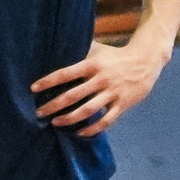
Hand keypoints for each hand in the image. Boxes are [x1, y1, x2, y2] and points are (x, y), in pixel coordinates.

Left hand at [32, 40, 162, 136]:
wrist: (146, 59)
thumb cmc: (115, 56)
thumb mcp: (97, 50)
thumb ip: (79, 51)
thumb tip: (56, 46)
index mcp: (93, 65)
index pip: (66, 73)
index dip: (48, 81)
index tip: (33, 89)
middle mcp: (102, 79)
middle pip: (73, 95)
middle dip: (53, 105)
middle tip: (39, 112)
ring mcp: (113, 92)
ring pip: (88, 110)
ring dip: (69, 119)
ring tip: (55, 122)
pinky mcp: (123, 103)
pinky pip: (106, 120)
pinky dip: (93, 129)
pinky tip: (80, 132)